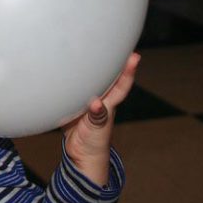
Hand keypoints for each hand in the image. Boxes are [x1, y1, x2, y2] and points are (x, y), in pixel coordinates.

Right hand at [61, 52, 139, 185]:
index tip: (135, 57)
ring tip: (93, 54)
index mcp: (109, 105)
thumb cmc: (94, 144)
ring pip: (92, 83)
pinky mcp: (75, 107)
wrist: (81, 156)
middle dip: (113, 63)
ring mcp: (88, 104)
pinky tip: (67, 75)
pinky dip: (73, 83)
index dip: (128, 71)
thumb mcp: (97, 129)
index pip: (121, 85)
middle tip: (117, 45)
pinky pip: (75, 92)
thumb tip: (95, 103)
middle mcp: (100, 101)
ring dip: (93, 70)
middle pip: (109, 78)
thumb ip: (97, 116)